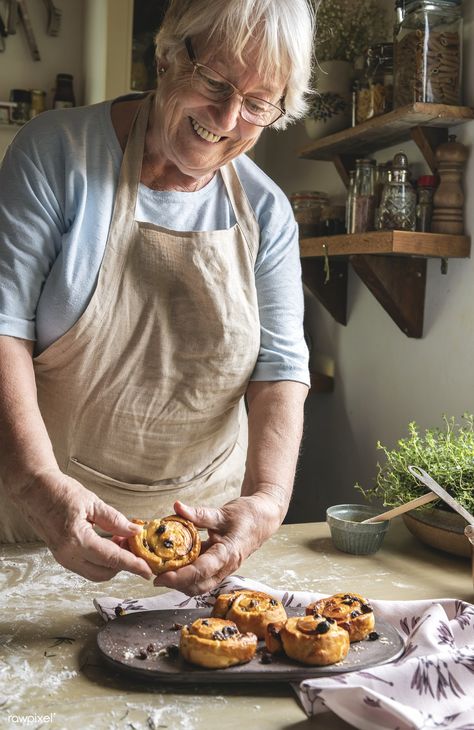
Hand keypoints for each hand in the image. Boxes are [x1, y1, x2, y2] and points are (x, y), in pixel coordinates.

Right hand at [15, 467, 152, 581]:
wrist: (32, 489)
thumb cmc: (58, 491)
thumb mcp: (91, 502)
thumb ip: (114, 519)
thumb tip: (134, 531)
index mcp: (76, 539)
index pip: (111, 558)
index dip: (132, 565)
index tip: (147, 570)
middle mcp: (67, 554)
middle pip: (104, 572)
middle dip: (123, 564)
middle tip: (135, 546)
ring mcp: (62, 557)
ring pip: (95, 573)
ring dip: (112, 564)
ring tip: (122, 542)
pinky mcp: (61, 556)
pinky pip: (86, 566)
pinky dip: (101, 560)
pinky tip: (109, 543)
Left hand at [153, 494, 282, 595]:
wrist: (265, 518)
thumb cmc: (248, 515)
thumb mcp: (223, 512)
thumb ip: (200, 514)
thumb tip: (177, 507)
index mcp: (229, 553)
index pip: (202, 570)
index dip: (180, 576)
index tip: (162, 576)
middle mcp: (227, 566)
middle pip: (199, 586)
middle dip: (177, 585)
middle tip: (156, 576)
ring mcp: (224, 568)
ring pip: (200, 584)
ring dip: (181, 582)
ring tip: (162, 571)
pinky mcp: (221, 566)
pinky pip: (203, 576)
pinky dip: (188, 574)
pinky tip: (175, 563)